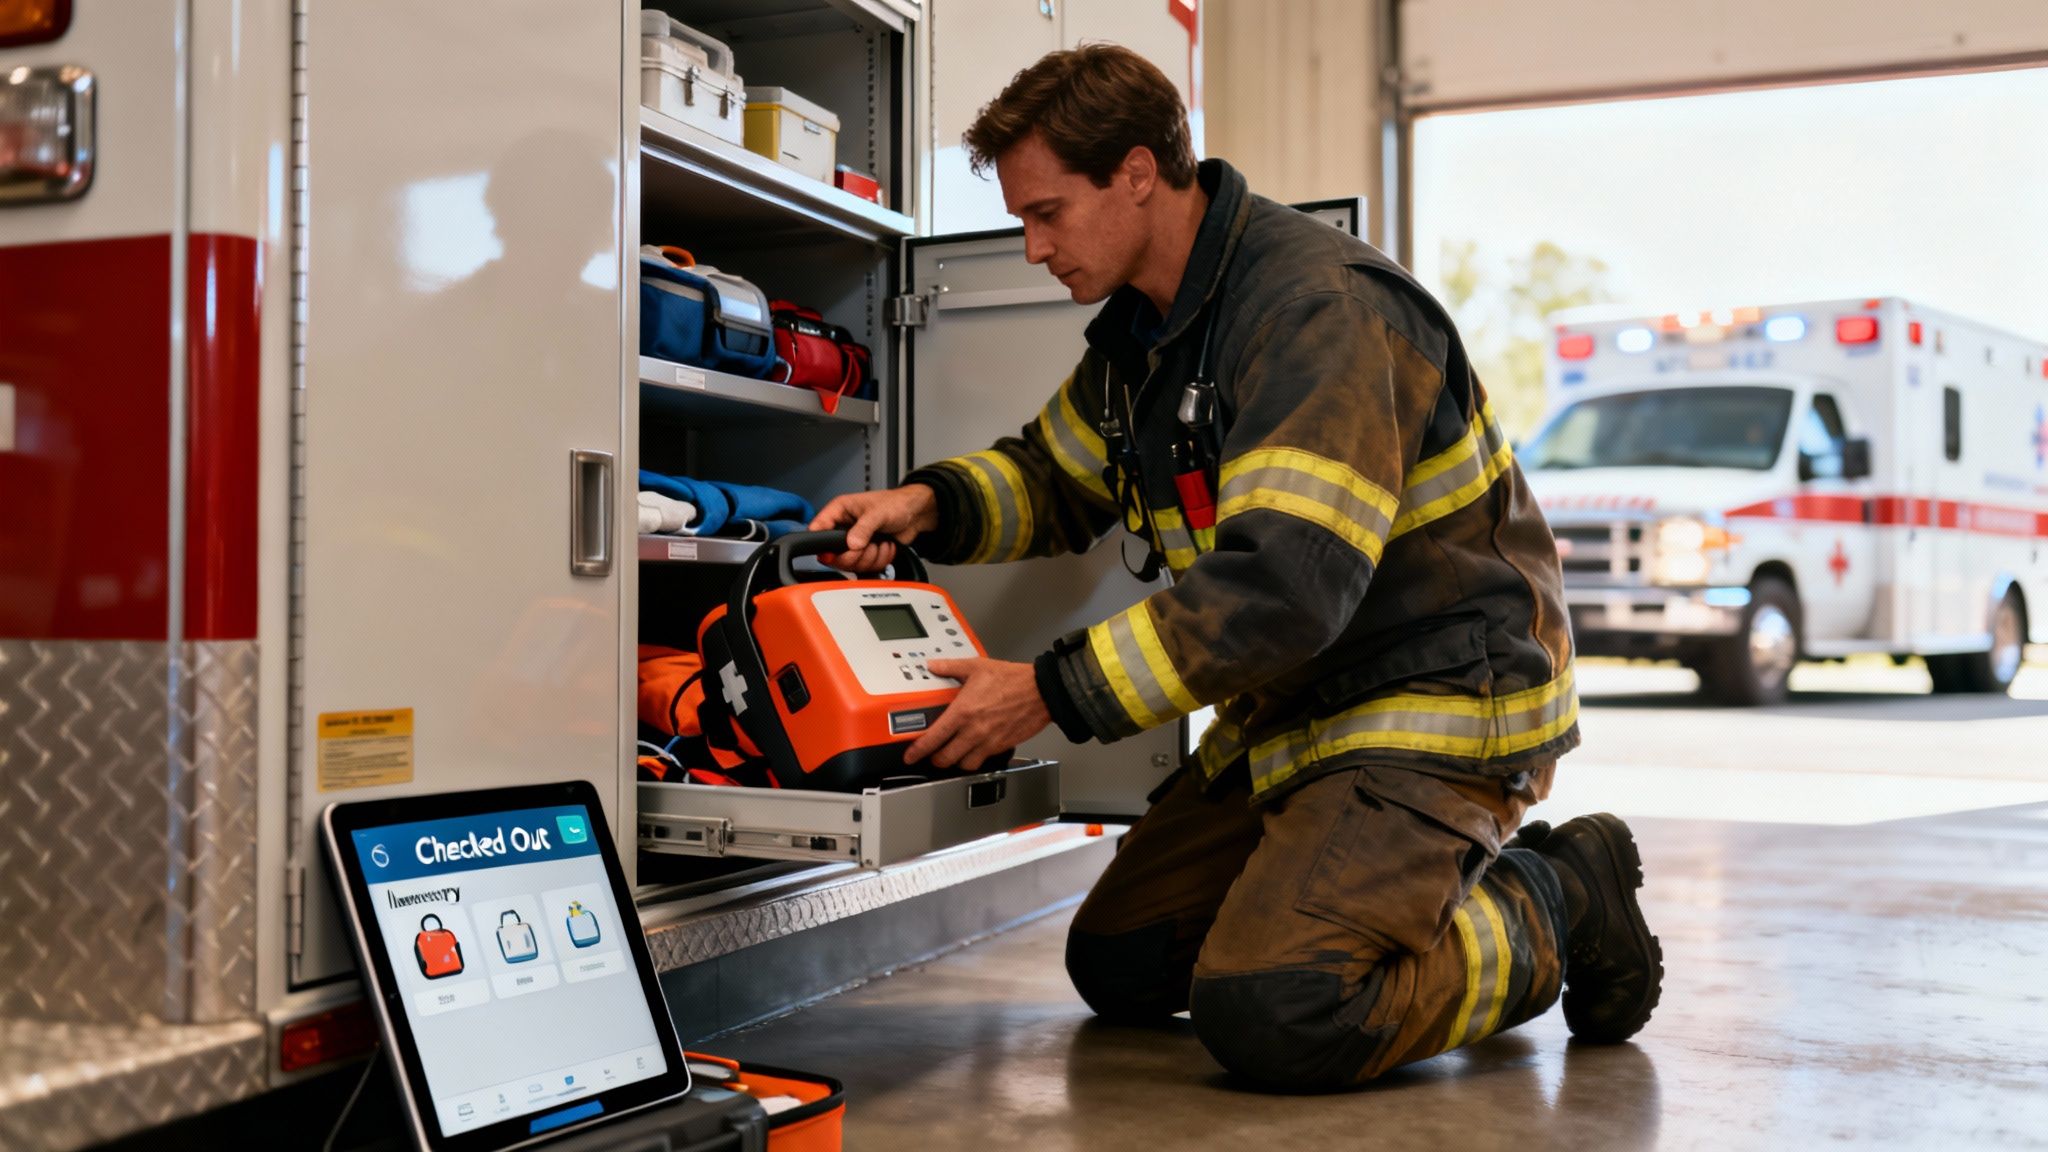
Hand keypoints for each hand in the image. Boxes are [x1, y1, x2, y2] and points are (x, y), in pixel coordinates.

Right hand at [809, 484, 939, 572]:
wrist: (915, 515)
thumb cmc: (896, 504)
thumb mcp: (878, 513)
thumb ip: (863, 529)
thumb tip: (851, 544)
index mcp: (840, 511)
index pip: (818, 529)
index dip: (823, 543)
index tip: (831, 553)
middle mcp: (845, 528)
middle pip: (835, 555)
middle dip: (856, 554)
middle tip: (868, 545)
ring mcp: (855, 543)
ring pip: (853, 564)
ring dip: (872, 556)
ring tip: (881, 541)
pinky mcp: (866, 553)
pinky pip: (867, 567)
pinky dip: (881, 559)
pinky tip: (885, 545)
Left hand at [905, 658, 1049, 771]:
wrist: (1042, 691)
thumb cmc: (1013, 680)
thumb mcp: (977, 666)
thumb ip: (951, 668)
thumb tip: (934, 666)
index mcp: (963, 711)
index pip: (933, 738)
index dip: (917, 750)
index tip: (910, 755)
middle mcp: (973, 730)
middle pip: (945, 758)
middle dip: (935, 759)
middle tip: (932, 754)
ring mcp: (988, 741)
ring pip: (964, 765)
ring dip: (955, 762)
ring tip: (953, 754)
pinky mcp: (1001, 746)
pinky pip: (983, 761)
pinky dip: (975, 760)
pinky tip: (973, 750)